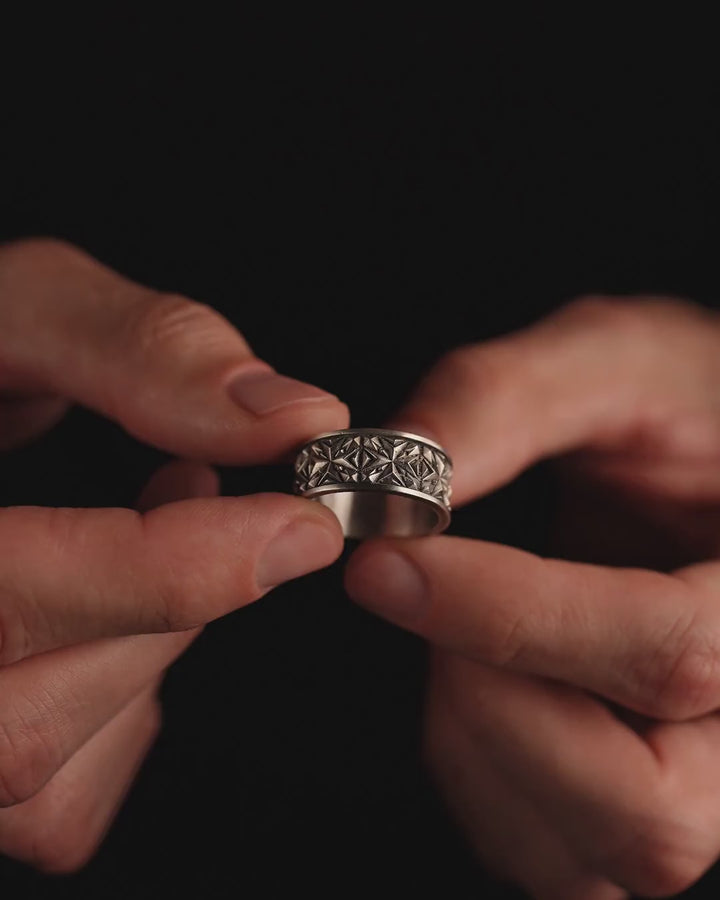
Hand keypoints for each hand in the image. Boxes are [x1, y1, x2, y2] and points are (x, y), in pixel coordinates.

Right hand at [0, 239, 347, 870]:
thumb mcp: (8, 310)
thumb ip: (138, 348)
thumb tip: (292, 418)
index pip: (7, 599)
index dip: (170, 570)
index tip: (296, 527)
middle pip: (30, 718)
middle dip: (165, 612)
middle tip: (213, 510)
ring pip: (43, 772)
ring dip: (144, 653)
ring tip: (149, 542)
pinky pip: (55, 799)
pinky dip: (118, 707)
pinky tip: (106, 617)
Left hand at [345, 296, 719, 898]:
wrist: (693, 453)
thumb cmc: (673, 402)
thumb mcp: (603, 363)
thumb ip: (502, 399)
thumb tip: (388, 471)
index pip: (670, 650)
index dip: (510, 615)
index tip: (387, 559)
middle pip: (643, 806)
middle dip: (492, 700)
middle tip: (426, 596)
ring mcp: (699, 781)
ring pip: (588, 851)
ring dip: (472, 738)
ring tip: (454, 626)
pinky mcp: (635, 807)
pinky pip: (549, 858)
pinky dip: (475, 776)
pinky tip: (469, 678)